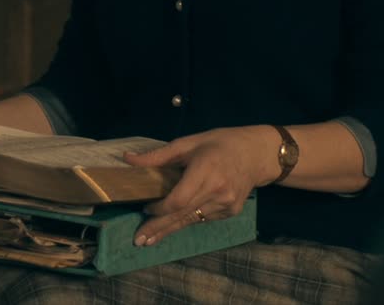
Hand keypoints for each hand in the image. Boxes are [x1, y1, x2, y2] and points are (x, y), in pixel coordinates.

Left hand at [125, 125, 280, 246]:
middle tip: (138, 240)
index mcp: (205, 171)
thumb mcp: (189, 143)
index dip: (160, 209)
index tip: (145, 209)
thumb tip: (127, 159)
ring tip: (150, 239)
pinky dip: (187, 220)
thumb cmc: (220, 143)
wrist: (257, 154)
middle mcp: (217, 191)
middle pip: (182, 215)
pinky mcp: (231, 212)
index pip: (179, 200)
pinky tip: (174, 224)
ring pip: (191, 220)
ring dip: (170, 228)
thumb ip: (158, 156)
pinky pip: (202, 218)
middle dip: (158, 228)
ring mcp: (226, 204)